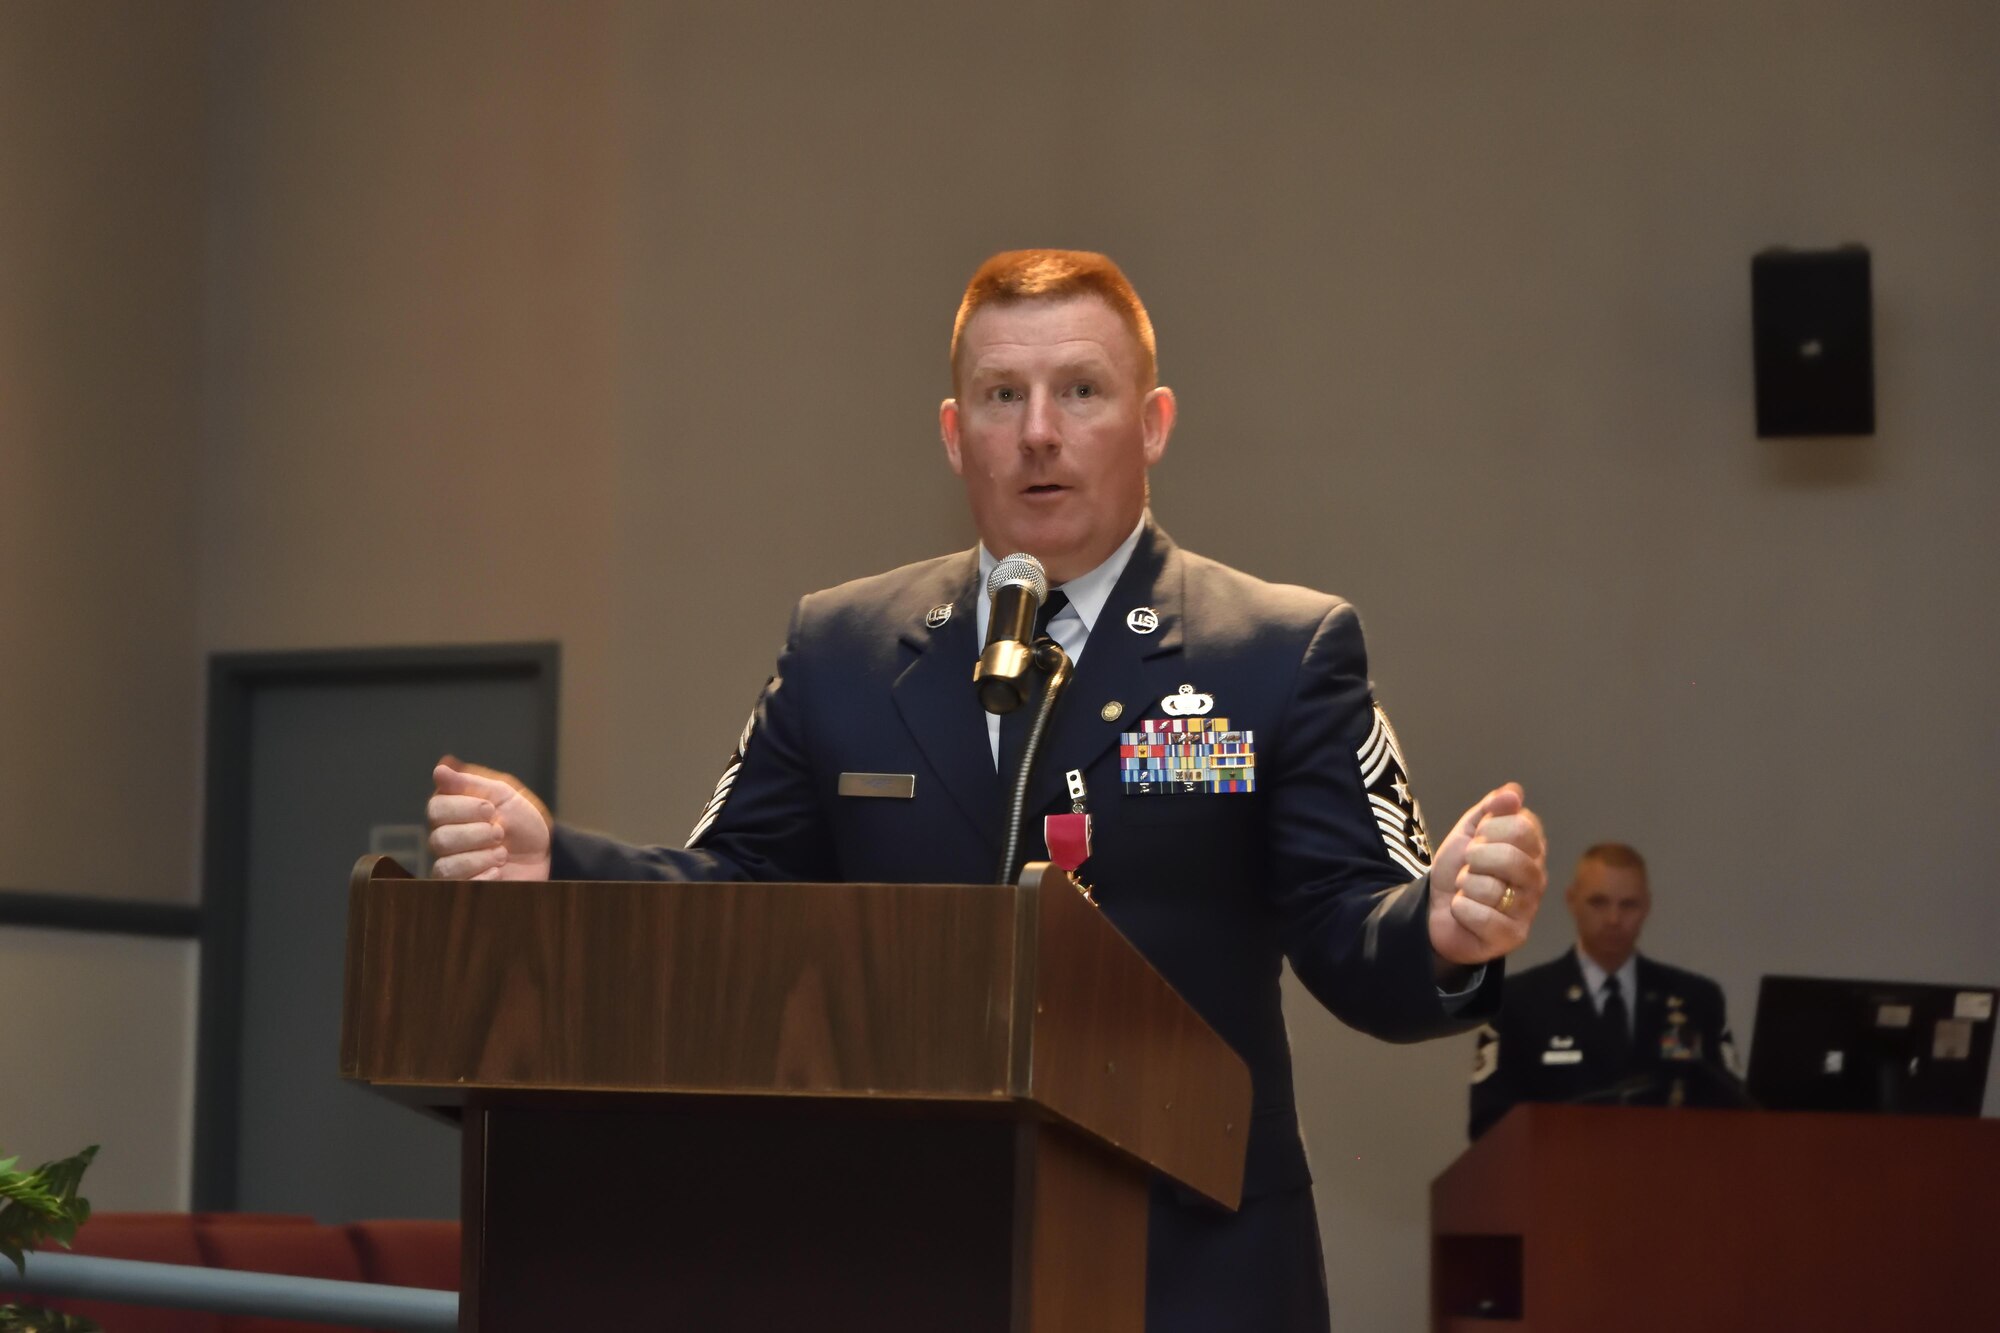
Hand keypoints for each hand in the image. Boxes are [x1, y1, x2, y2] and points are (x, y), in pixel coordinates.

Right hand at [426, 756, 551, 880]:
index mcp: (449, 812)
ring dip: (481, 857)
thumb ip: (470, 783)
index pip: (436, 809)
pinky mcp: (463, 889)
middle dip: (477, 834)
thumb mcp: (503, 794)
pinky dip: (485, 877)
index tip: (491, 808)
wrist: (544, 852)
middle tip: (500, 833)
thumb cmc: (521, 820)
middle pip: (440, 839)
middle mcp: (444, 839)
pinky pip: (460, 887)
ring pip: (446, 866)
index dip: (464, 809)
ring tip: (503, 853)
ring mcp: (451, 866)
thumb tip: (439, 770)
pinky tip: (499, 870)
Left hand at [1427, 782, 1545, 965]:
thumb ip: (1491, 809)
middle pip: (1512, 858)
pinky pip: (1481, 916)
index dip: (1489, 830)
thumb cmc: (1459, 869)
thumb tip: (1514, 791)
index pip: (1522, 826)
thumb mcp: (1469, 832)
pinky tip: (1464, 911)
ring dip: (1465, 887)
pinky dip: (1461, 910)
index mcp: (1532, 850)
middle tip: (1469, 866)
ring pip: (1490, 888)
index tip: (1478, 839)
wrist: (1434, 909)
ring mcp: (1527, 910)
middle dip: (1476, 858)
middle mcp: (1536, 879)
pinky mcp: (1513, 937)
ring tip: (1466, 891)